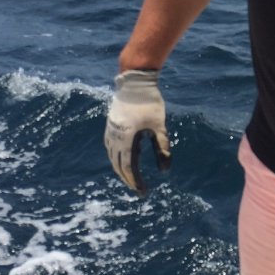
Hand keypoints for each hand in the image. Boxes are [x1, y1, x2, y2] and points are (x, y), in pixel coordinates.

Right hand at [104, 69, 171, 193]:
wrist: (134, 81)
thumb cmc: (150, 103)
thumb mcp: (159, 126)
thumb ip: (162, 147)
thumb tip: (165, 171)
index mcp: (126, 139)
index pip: (129, 167)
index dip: (136, 182)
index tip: (143, 192)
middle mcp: (115, 137)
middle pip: (118, 165)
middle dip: (128, 179)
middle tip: (138, 188)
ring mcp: (110, 130)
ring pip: (112, 157)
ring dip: (121, 169)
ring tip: (131, 177)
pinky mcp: (110, 124)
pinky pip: (110, 147)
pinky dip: (115, 157)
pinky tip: (121, 158)